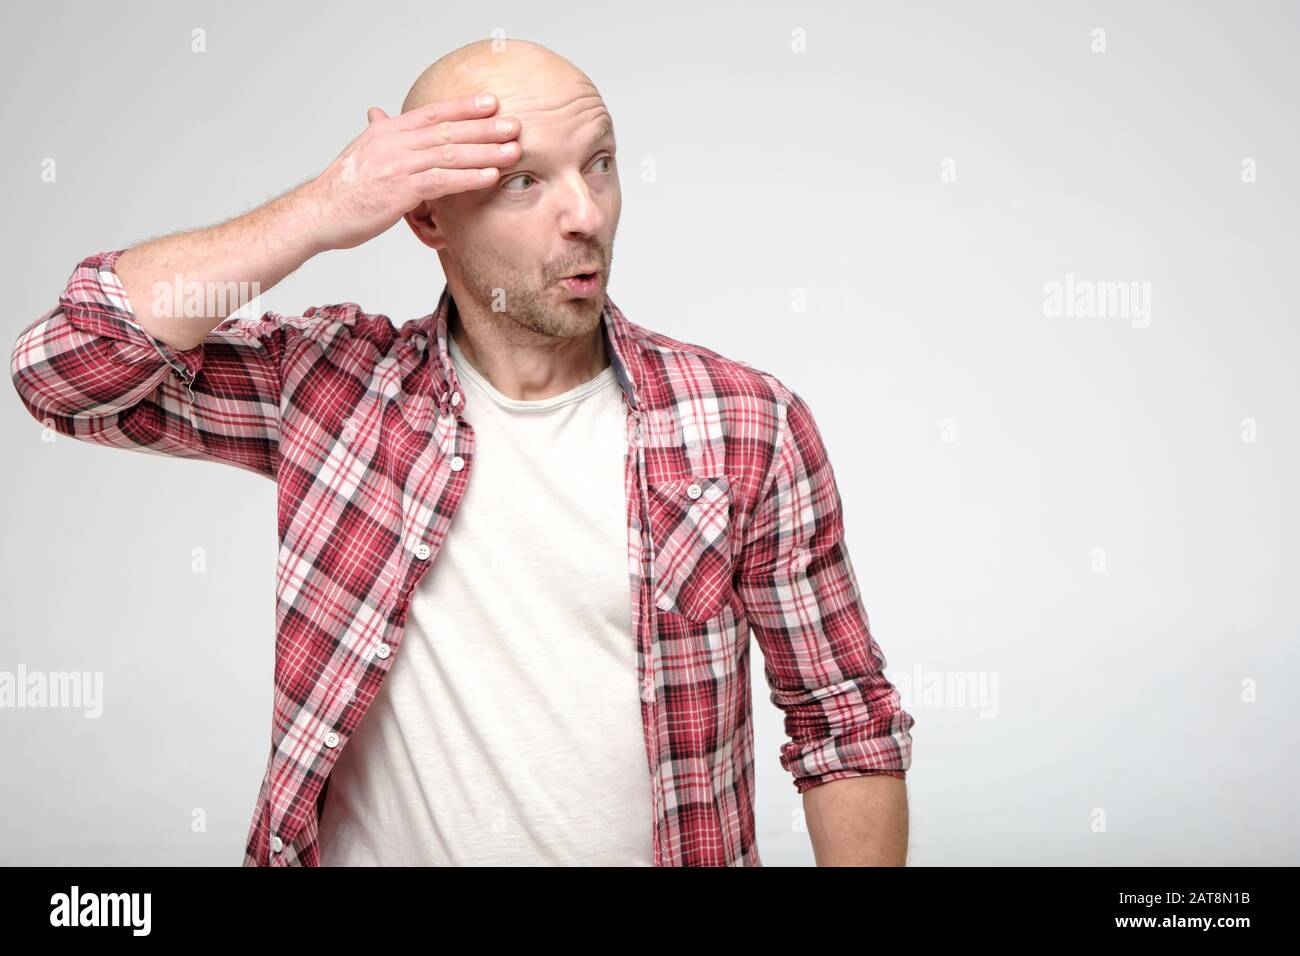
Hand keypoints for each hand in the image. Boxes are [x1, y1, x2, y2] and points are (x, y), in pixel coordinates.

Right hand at [300, 93, 518, 251]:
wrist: (319, 213)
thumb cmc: (343, 188)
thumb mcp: (362, 151)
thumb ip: (378, 132)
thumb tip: (377, 112)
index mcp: (388, 129)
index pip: (433, 112)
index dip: (464, 107)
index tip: (491, 103)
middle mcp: (394, 142)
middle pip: (447, 130)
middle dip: (484, 128)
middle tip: (515, 126)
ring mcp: (398, 165)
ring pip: (449, 154)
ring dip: (485, 152)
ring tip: (513, 151)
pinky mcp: (400, 190)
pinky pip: (442, 181)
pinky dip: (468, 177)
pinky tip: (489, 176)